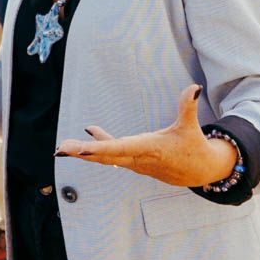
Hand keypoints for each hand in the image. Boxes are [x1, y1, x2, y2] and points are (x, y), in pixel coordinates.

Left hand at [55, 85, 234, 187]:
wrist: (199, 171)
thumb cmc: (194, 147)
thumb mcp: (191, 127)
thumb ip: (188, 107)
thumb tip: (194, 87)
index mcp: (149, 149)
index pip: (121, 149)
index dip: (101, 148)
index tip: (82, 149)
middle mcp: (138, 159)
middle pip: (105, 156)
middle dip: (82, 153)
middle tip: (60, 150)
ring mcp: (134, 163)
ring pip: (105, 158)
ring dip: (83, 153)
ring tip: (61, 148)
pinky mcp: (134, 162)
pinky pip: (112, 155)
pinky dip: (99, 146)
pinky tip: (88, 134)